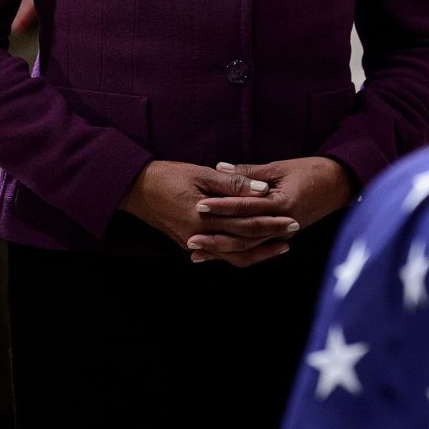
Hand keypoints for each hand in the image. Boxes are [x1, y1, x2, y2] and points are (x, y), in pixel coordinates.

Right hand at [120, 160, 297, 266]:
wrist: (135, 190)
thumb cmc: (168, 176)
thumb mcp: (201, 173)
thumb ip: (232, 183)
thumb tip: (262, 190)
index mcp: (204, 218)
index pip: (245, 224)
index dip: (270, 222)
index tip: (292, 218)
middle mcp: (200, 236)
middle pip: (243, 243)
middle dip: (269, 238)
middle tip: (293, 231)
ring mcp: (193, 243)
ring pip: (232, 255)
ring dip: (257, 252)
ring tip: (279, 245)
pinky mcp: (189, 244)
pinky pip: (219, 254)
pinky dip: (238, 253)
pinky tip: (251, 249)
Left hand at [192, 157, 353, 264]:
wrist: (340, 184)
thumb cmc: (311, 171)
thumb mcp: (279, 167)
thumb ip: (249, 172)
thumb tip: (220, 168)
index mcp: (282, 203)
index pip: (246, 207)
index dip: (222, 206)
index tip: (198, 205)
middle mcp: (282, 223)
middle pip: (244, 235)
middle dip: (216, 237)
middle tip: (190, 239)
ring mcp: (283, 233)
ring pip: (248, 247)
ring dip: (222, 250)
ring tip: (197, 252)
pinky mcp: (282, 236)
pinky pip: (256, 247)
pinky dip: (236, 250)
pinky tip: (217, 252)